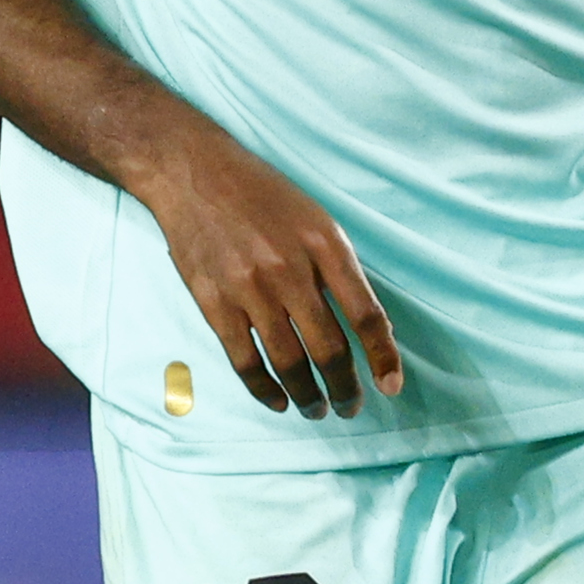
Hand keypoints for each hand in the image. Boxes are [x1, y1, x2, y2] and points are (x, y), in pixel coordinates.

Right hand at [136, 121, 401, 416]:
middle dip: (344, 387)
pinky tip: (277, 401)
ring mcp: (248, 288)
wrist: (192, 172)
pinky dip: (263, 388)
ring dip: (307, 396)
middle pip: (328, 347)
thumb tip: (364, 326)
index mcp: (325, 246)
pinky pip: (244, 358)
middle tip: (350, 407)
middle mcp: (289, 270)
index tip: (391, 387)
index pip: (366, 315)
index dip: (383, 357)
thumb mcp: (316, 220)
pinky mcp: (213, 301)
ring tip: (317, 410)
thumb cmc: (262, 195)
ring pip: (287, 361)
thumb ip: (339, 269)